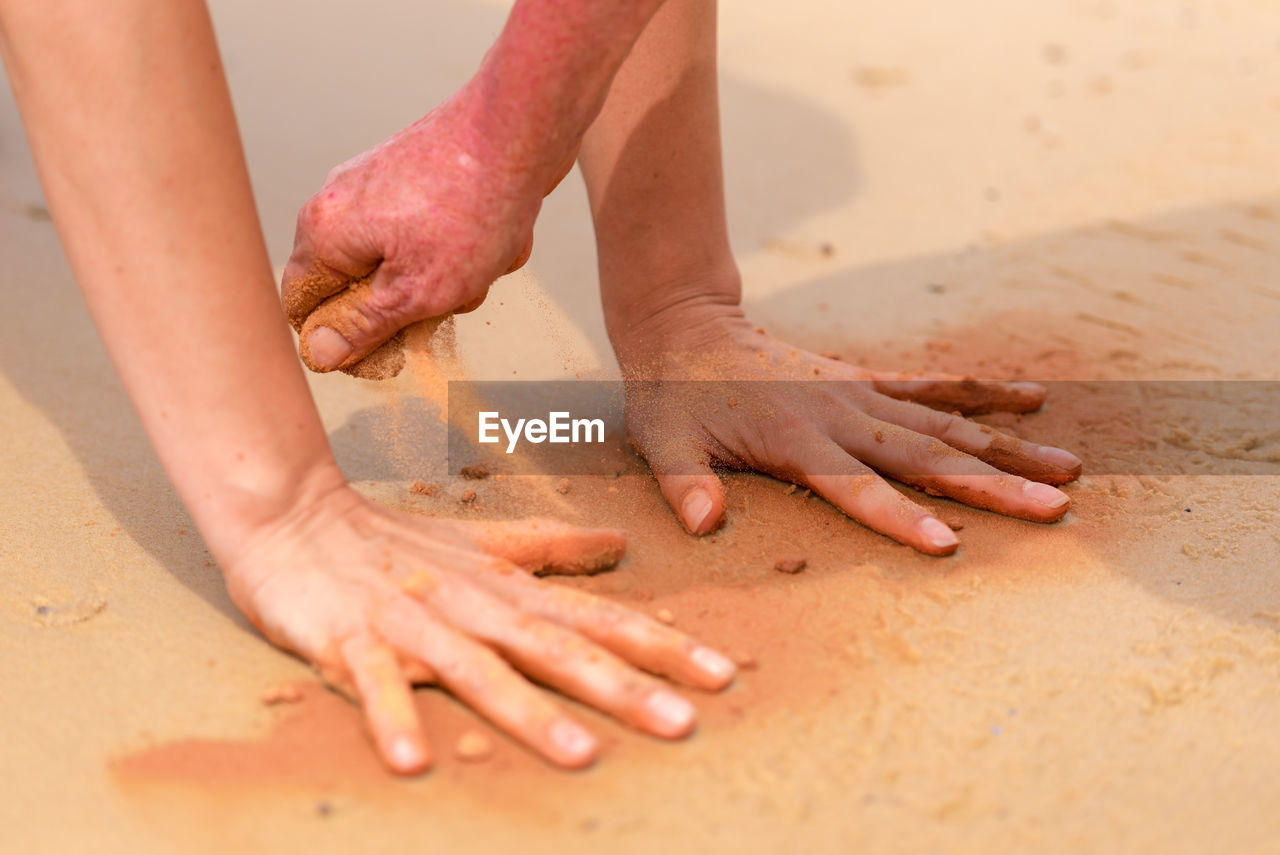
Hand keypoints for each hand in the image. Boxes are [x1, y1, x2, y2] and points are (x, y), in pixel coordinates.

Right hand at [222, 484, 735, 773]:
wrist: (295, 515)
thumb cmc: (397, 539)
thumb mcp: (483, 543)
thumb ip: (553, 548)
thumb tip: (622, 545)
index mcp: (507, 589)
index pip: (597, 618)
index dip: (660, 646)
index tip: (719, 675)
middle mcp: (472, 607)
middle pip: (556, 650)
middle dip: (621, 688)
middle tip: (682, 724)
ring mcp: (413, 624)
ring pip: (479, 671)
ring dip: (528, 713)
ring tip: (580, 755)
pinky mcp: (351, 641)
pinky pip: (373, 684)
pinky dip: (391, 718)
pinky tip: (415, 761)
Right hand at [280, 92, 575, 377]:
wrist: (521, 130)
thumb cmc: (472, 210)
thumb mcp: (418, 291)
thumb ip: (364, 325)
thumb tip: (320, 354)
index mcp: (325, 231)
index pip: (303, 305)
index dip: (341, 337)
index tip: (389, 347)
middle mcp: (339, 201)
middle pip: (361, 285)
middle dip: (416, 300)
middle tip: (455, 290)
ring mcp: (377, 183)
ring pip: (407, 262)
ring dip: (453, 275)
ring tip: (485, 255)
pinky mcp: (414, 174)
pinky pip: (434, 234)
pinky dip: (467, 244)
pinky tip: (499, 232)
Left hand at [614, 305, 1081, 554]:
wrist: (686, 327)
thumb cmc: (674, 397)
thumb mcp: (662, 443)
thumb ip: (685, 483)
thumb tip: (703, 523)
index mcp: (795, 439)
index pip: (857, 488)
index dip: (900, 518)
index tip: (948, 546)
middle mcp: (840, 414)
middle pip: (926, 456)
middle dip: (992, 485)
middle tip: (1054, 507)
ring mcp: (858, 394)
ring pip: (946, 423)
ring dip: (1007, 446)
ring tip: (1068, 466)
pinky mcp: (863, 379)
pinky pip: (932, 387)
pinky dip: (982, 392)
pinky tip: (1033, 398)